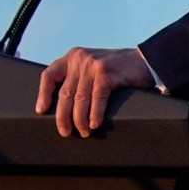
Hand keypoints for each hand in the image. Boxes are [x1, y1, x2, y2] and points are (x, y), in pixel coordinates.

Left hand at [35, 46, 153, 137]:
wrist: (146, 60)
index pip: (49, 75)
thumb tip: (66, 105)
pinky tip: (94, 124)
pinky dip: (95, 114)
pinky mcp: (106, 73)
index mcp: (73, 57)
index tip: (41, 111)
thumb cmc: (120, 69)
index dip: (43, 94)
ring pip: (79, 98)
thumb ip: (79, 78)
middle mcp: (79, 59)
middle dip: (63, 116)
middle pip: (64, 92)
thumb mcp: (93, 67)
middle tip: (65, 131)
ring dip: (80, 119)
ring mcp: (92, 66)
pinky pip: (96, 98)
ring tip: (83, 132)